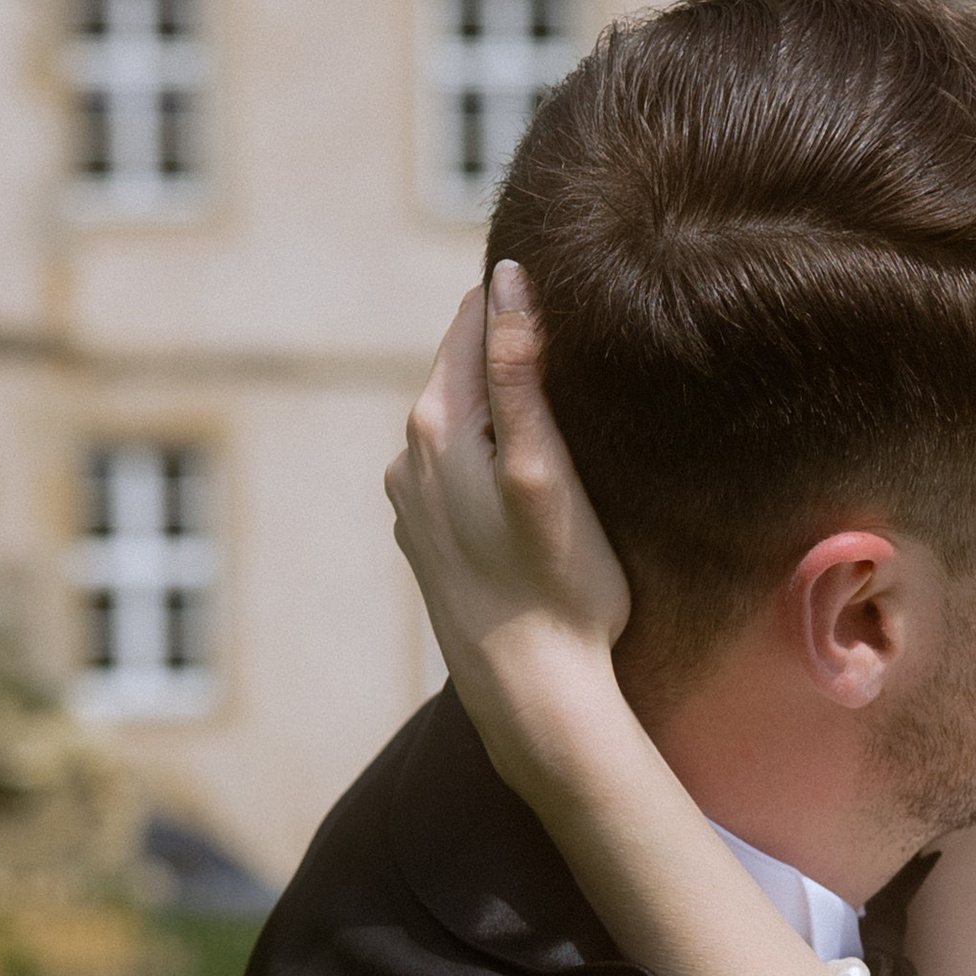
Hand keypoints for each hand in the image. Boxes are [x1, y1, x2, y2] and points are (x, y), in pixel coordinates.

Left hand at [386, 264, 633, 808]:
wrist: (529, 698)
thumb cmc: (557, 588)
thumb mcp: (546, 470)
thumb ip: (519, 371)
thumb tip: (507, 278)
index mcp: (437, 426)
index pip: (473, 323)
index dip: (518, 299)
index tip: (566, 278)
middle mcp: (409, 457)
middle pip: (460, 371)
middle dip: (504, 346)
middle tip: (566, 321)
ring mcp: (410, 504)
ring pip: (456, 423)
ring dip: (495, 402)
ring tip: (553, 390)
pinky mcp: (425, 543)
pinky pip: (453, 471)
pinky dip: (485, 453)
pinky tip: (520, 469)